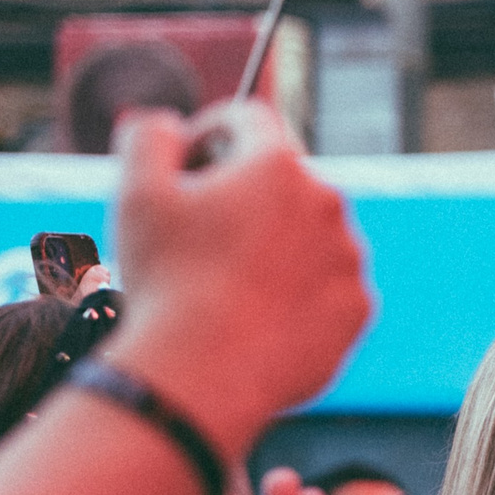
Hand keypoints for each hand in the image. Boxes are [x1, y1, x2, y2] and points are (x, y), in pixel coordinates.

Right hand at [104, 103, 371, 470]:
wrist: (204, 376)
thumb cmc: (166, 280)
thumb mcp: (137, 192)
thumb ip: (149, 136)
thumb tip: (165, 123)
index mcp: (278, 165)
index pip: (247, 119)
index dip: (208, 132)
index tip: (184, 163)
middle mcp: (328, 205)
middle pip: (282, 179)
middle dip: (243, 192)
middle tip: (199, 230)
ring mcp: (349, 261)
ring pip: (307, 235)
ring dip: (274, 244)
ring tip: (227, 280)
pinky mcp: (357, 311)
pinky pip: (325, 287)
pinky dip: (296, 292)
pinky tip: (257, 314)